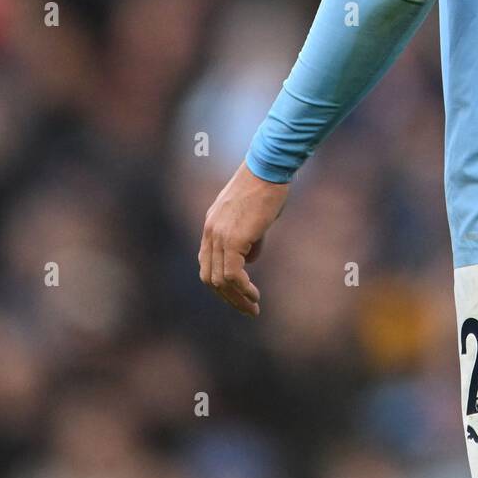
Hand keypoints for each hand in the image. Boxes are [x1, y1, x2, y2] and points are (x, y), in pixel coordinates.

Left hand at [198, 160, 288, 316]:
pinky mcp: (233, 239)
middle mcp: (210, 232)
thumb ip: (250, 238)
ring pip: (220, 280)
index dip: (221, 282)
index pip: (207, 263)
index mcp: (212, 225)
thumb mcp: (255, 216)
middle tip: (247, 308)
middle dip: (227, 297)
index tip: (238, 294)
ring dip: (236, 298)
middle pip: (209, 276)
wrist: (269, 168)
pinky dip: (242, 289)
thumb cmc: (268, 187)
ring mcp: (219, 236)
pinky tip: (254, 295)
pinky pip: (233, 274)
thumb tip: (251, 259)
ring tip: (253, 307)